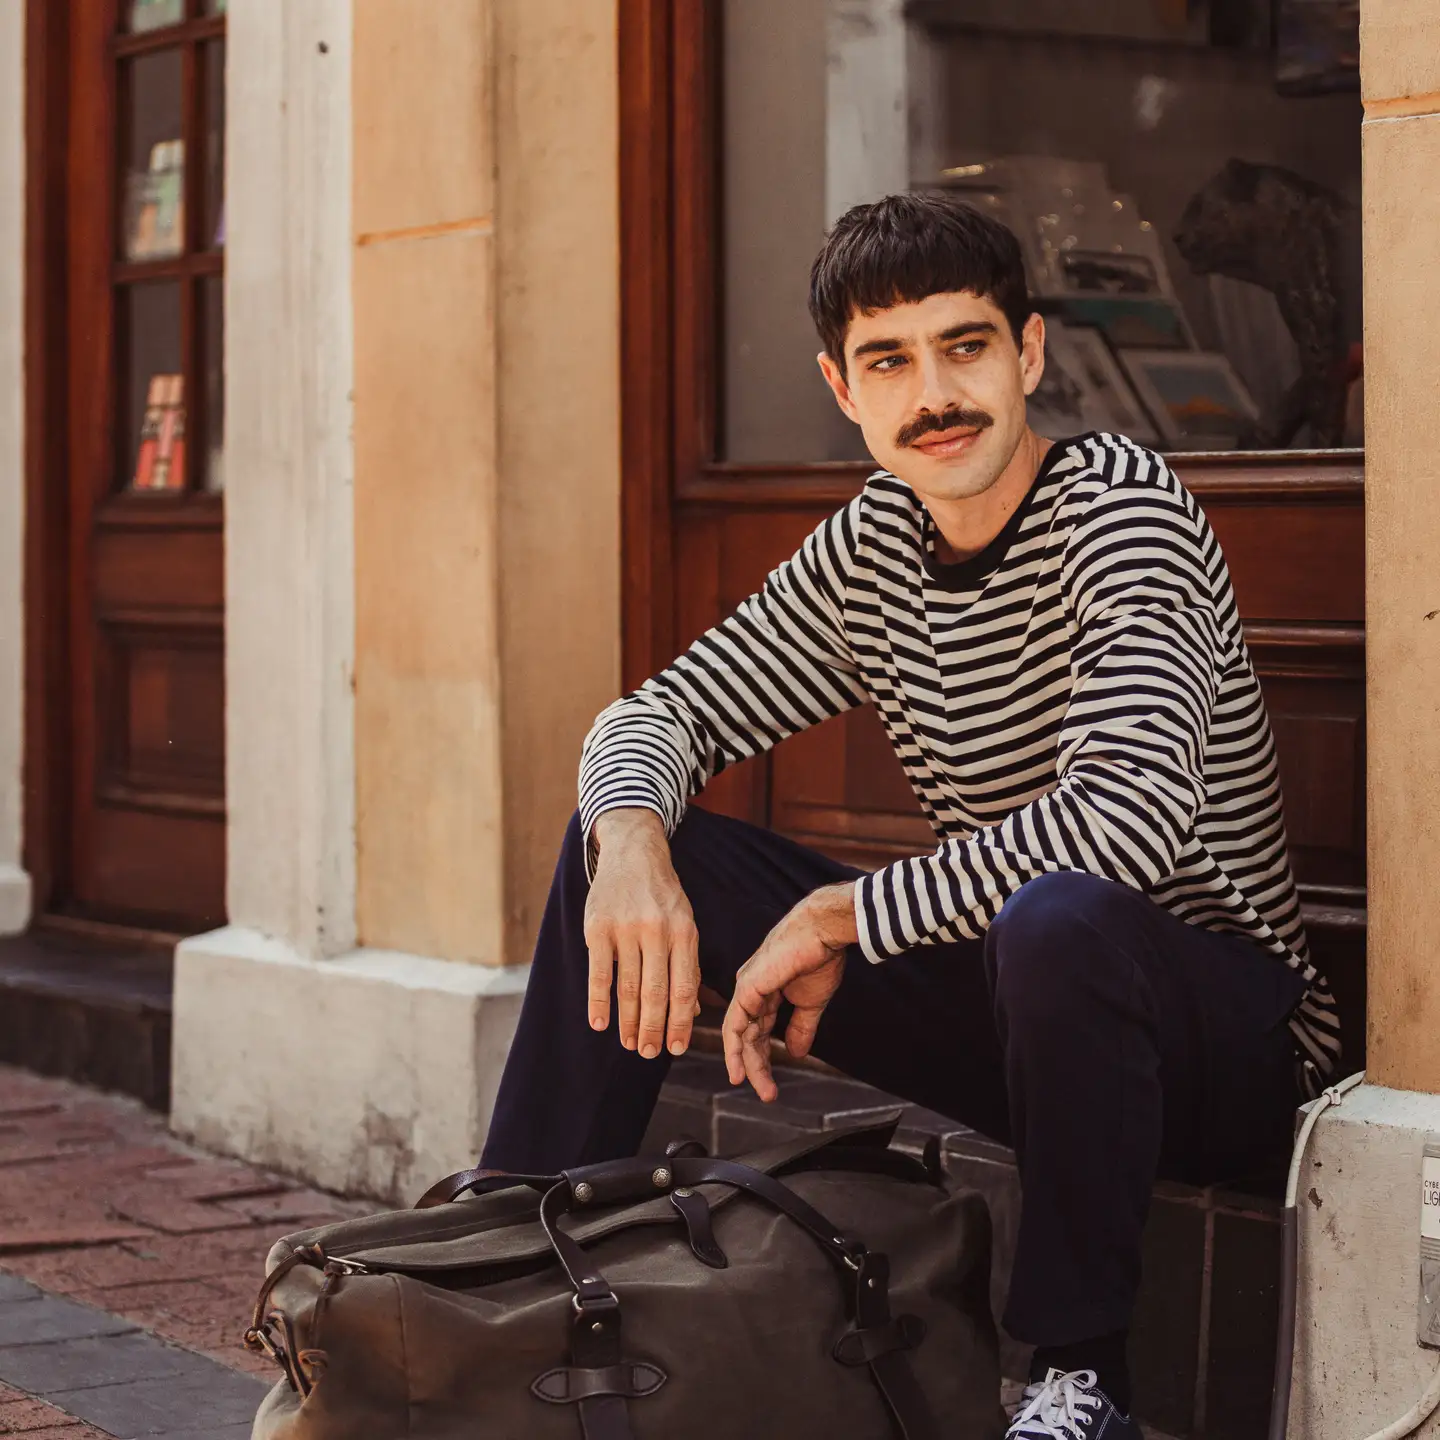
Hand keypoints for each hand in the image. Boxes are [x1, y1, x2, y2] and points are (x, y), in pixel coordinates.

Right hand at [584, 809, 701, 1058]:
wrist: (633, 852)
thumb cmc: (662, 895)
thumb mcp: (685, 923)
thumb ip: (687, 965)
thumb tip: (690, 1014)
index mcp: (684, 932)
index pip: (684, 987)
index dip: (680, 1022)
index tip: (676, 1048)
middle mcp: (657, 931)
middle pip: (656, 992)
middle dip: (654, 1029)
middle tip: (649, 1053)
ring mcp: (627, 928)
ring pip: (628, 987)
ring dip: (628, 1022)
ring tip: (629, 1043)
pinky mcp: (598, 927)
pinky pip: (599, 973)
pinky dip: (598, 1002)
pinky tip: (599, 1023)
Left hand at [722, 881, 858, 1102]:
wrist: (823, 932)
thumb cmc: (820, 957)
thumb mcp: (811, 1001)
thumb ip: (801, 1027)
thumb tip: (796, 1053)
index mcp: (765, 991)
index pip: (759, 1030)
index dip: (763, 1057)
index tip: (769, 1083)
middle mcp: (751, 990)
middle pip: (747, 1035)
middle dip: (756, 1066)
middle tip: (767, 1093)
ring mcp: (747, 988)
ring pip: (739, 1034)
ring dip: (746, 1063)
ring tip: (758, 1087)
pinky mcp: (748, 987)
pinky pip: (735, 1024)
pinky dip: (734, 1048)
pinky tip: (738, 1068)